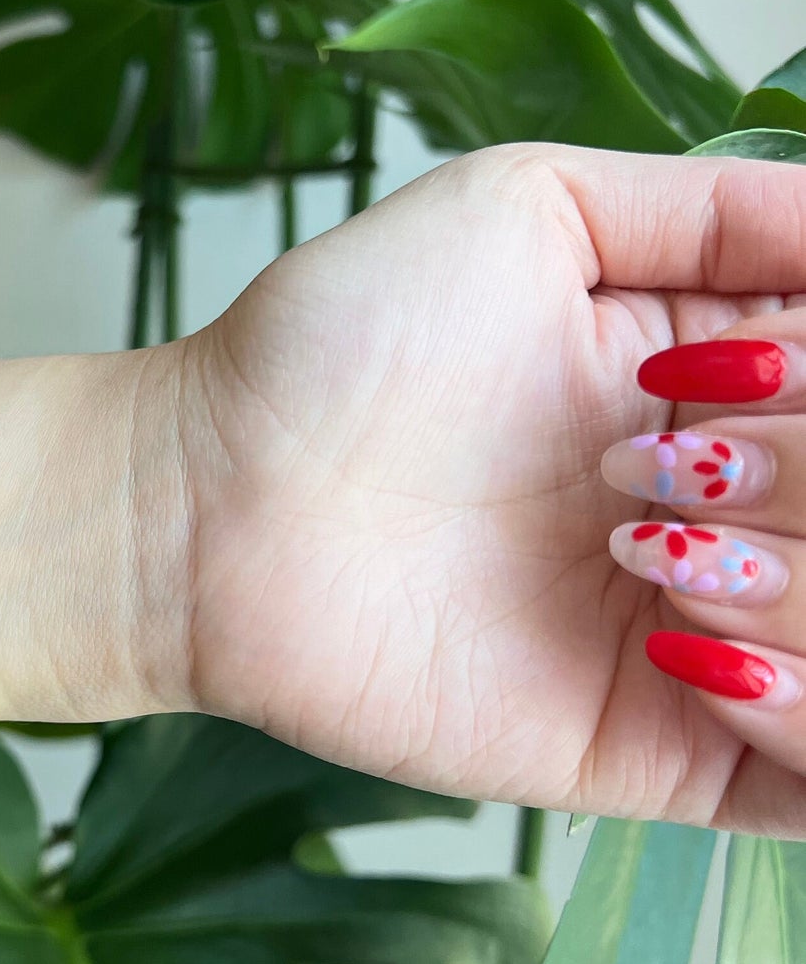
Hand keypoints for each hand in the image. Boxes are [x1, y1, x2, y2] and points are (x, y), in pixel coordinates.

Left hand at [175, 143, 805, 831]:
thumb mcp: (534, 212)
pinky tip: (691, 643)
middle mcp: (747, 513)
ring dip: (797, 583)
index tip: (724, 374)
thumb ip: (723, 213)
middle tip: (652, 454)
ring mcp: (715, 637)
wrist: (215, 500)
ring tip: (642, 544)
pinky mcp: (665, 751)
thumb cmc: (344, 340)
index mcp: (739, 387)